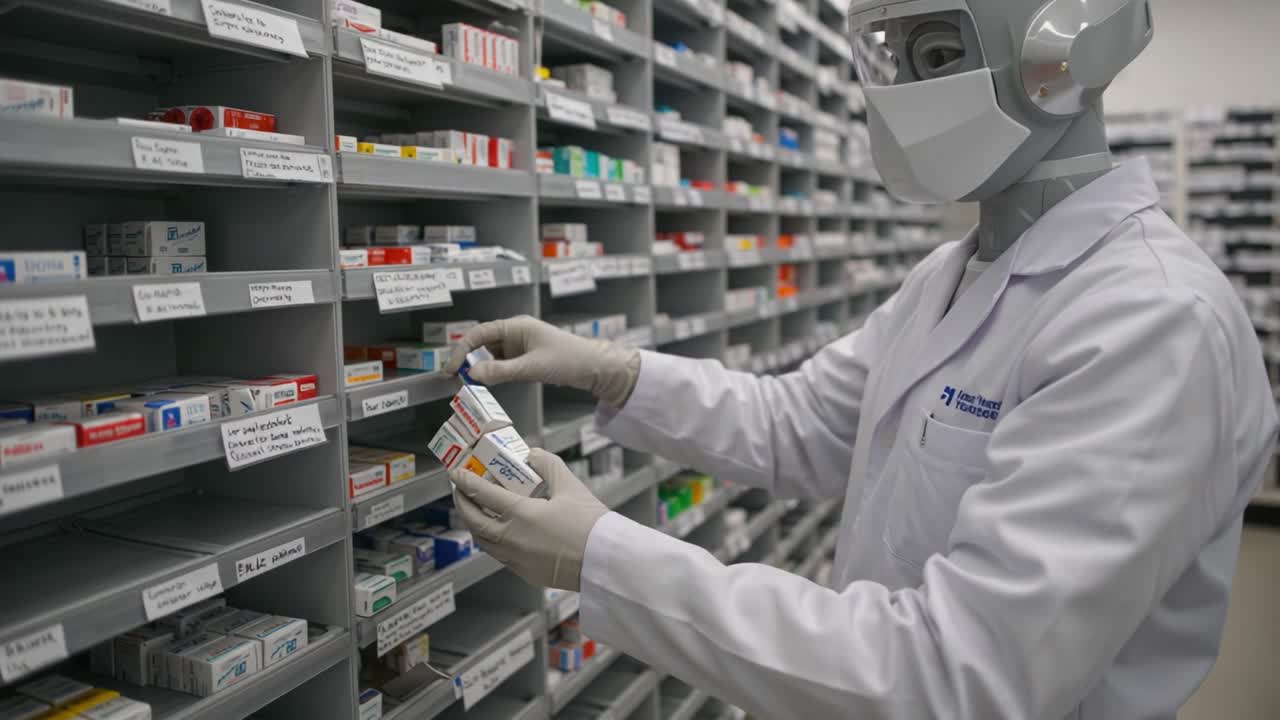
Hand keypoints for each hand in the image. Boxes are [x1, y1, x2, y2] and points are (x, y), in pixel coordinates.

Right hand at [445, 315, 640, 407]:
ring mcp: (519, 345)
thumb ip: (501, 371)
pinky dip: (493, 373)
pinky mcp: (524, 358)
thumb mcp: (532, 367)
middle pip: (481, 344)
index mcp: (515, 326)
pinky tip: (489, 382)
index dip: (460, 350)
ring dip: (480, 368)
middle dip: (466, 360)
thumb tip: (472, 375)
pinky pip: (502, 364)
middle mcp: (514, 333)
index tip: (450, 369)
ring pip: (490, 355)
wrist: (594, 367)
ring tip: (468, 384)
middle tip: (452, 378)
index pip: (478, 334)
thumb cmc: (568, 360)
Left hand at [451, 448, 608, 590]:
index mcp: (521, 515)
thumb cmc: (591, 525)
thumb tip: (532, 455)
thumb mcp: (571, 487)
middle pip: (474, 521)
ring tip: (477, 512)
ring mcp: (516, 560)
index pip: (482, 494)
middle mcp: (512, 539)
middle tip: (461, 492)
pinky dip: (492, 542)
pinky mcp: (525, 573)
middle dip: (462, 504)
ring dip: (475, 525)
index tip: (456, 473)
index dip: (465, 481)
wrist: (607, 562)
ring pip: (483, 542)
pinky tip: (500, 534)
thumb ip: (548, 466)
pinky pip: (499, 556)